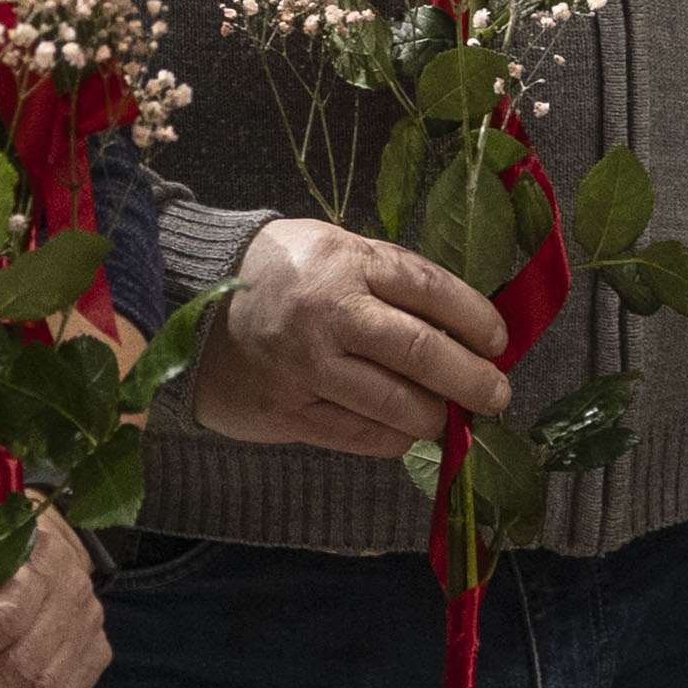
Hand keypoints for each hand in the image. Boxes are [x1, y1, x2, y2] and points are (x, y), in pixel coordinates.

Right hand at [188, 213, 517, 456]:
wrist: (189, 304)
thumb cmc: (278, 273)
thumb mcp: (333, 250)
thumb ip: (389, 280)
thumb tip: (462, 325)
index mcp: (348, 263)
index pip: (431, 291)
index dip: (476, 320)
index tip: (499, 342)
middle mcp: (331, 315)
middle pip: (421, 352)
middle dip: (472, 379)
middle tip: (497, 395)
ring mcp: (307, 368)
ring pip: (395, 404)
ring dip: (435, 417)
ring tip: (449, 418)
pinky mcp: (288, 411)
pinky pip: (359, 435)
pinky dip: (393, 438)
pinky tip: (405, 432)